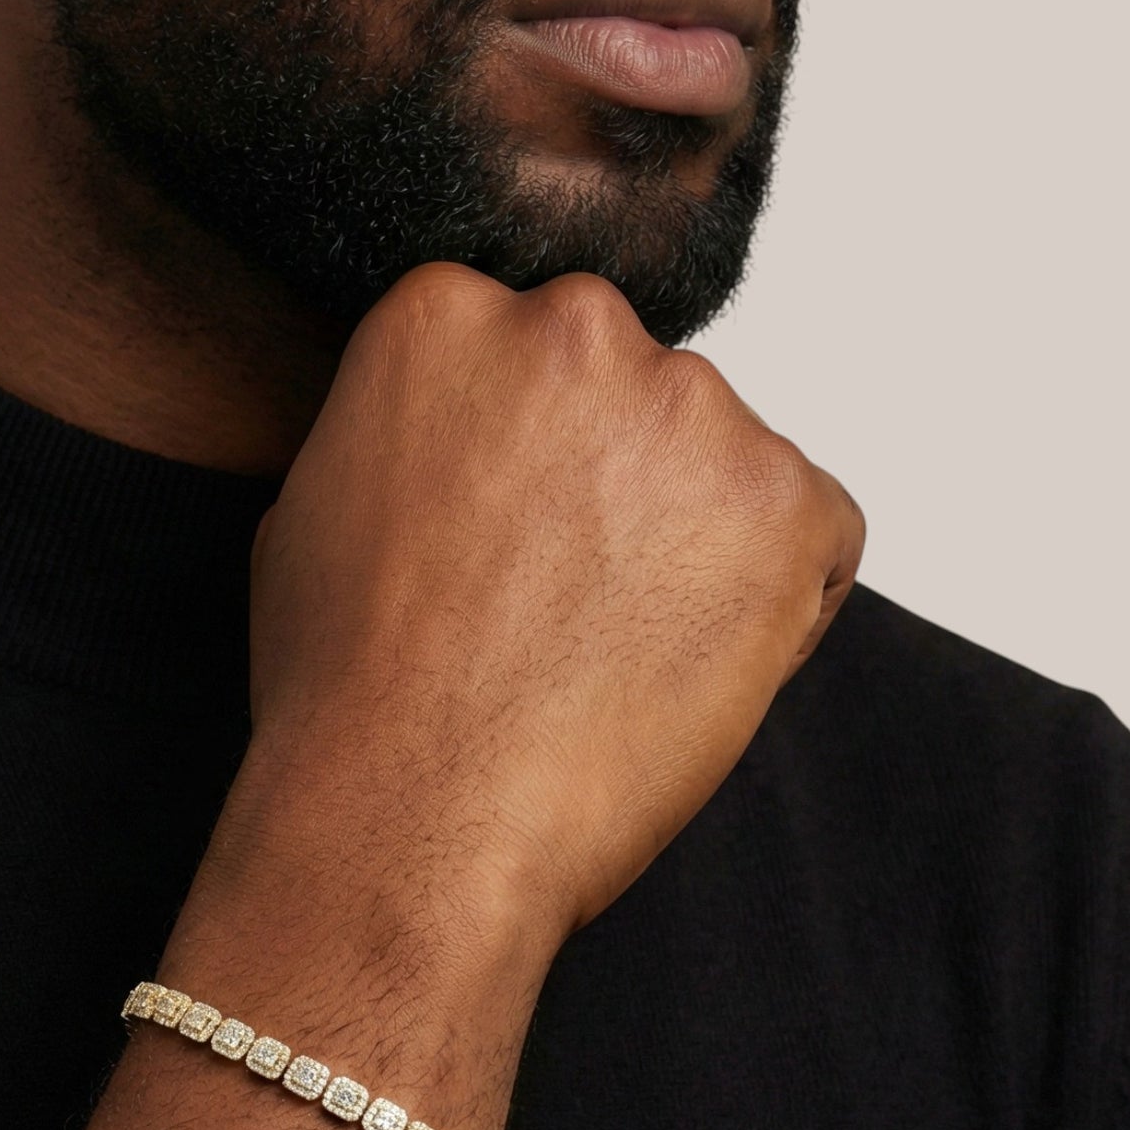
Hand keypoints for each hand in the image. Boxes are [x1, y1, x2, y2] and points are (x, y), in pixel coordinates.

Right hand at [211, 261, 864, 956]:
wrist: (410, 817)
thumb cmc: (346, 695)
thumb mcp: (315, 510)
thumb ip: (406, 434)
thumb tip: (454, 446)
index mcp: (447, 313)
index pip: (530, 354)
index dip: (525, 460)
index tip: (505, 539)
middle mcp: (576, 328)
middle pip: (631, 393)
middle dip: (613, 483)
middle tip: (560, 602)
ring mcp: (692, 410)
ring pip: (724, 465)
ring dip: (690, 544)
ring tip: (610, 655)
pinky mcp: (786, 501)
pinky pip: (815, 536)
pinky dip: (775, 605)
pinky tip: (681, 674)